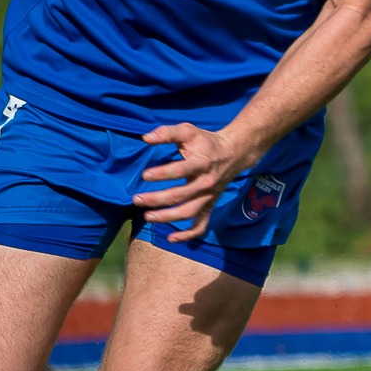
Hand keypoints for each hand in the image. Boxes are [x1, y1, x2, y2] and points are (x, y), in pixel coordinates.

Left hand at [134, 123, 261, 242]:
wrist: (234, 153)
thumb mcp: (188, 131)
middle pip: (181, 195)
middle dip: (157, 199)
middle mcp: (206, 183)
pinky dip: (188, 235)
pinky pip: (201, 225)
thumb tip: (145, 138)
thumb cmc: (206, 142)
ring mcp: (208, 197)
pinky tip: (171, 239)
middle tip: (136, 199)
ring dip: (168, 217)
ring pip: (189, 212)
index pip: (181, 170)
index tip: (145, 176)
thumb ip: (167, 133)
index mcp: (201, 163)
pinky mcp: (210, 205)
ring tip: (148, 217)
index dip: (162, 174)